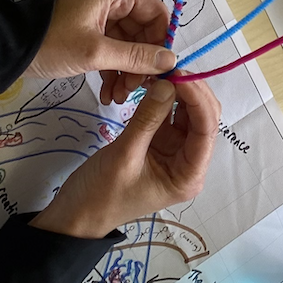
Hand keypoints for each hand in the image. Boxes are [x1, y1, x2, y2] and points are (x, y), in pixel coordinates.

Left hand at [24, 0, 175, 103]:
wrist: (8, 50)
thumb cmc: (53, 43)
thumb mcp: (96, 52)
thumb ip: (136, 57)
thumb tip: (171, 61)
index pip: (156, 12)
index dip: (161, 41)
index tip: (160, 70)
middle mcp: (112, 0)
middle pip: (143, 31)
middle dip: (142, 63)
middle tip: (136, 90)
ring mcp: (100, 18)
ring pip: (129, 46)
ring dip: (128, 72)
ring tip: (119, 97)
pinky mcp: (90, 34)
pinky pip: (113, 51)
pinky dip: (114, 72)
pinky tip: (109, 95)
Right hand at [29, 79, 220, 238]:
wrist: (76, 215)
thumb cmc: (101, 194)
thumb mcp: (124, 155)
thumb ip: (147, 118)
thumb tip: (168, 83)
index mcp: (189, 175)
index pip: (206, 130)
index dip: (197, 98)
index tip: (179, 73)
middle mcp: (188, 163)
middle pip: (201, 119)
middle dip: (190, 92)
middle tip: (169, 67)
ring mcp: (173, 152)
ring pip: (186, 114)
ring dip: (176, 92)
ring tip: (159, 71)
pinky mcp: (158, 144)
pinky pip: (167, 116)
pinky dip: (162, 99)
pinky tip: (153, 82)